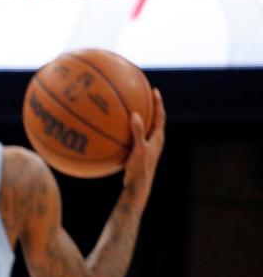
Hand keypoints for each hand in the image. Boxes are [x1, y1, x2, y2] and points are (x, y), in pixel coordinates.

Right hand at [122, 88, 165, 206]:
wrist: (138, 186)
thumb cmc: (140, 169)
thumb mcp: (139, 149)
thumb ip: (138, 132)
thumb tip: (135, 114)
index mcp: (158, 137)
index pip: (160, 115)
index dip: (158, 102)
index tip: (154, 90)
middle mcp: (155, 140)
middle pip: (154, 119)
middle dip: (150, 107)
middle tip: (144, 95)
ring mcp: (148, 147)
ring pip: (145, 128)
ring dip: (140, 118)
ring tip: (131, 109)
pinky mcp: (140, 153)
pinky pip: (135, 137)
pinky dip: (129, 131)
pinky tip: (117, 131)